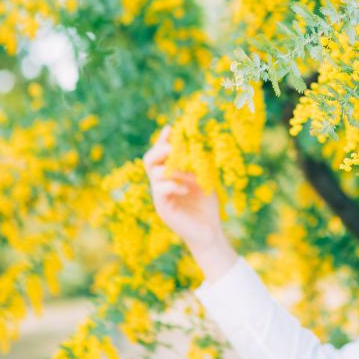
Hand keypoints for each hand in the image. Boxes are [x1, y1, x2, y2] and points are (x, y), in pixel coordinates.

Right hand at [142, 125, 237, 282]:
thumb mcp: (205, 178)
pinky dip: (173, 185)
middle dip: (159, 149)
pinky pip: (160, 191)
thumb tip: (199, 142)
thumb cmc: (207, 204)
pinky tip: (186, 189)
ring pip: (155, 174)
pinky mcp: (163, 209)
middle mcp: (160, 184)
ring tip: (190, 173)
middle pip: (149, 160)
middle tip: (173, 146)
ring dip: (173, 169)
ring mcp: (159, 196)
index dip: (162, 140)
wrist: (208, 231)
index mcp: (169, 175)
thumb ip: (199, 163)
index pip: (160, 154)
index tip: (171, 127)